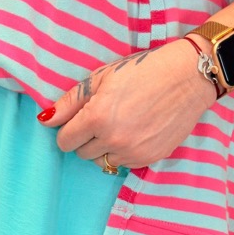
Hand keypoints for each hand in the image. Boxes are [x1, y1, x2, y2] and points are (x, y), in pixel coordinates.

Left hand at [36, 38, 218, 171]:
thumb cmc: (143, 71)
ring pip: (102, 162)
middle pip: (82, 153)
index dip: (69, 130)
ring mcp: (133, 152)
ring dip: (105, 148)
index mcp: (97, 117)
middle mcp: (113, 139)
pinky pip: (124, 163)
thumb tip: (45, 120)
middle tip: (103, 118)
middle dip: (87, 138)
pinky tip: (136, 131)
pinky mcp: (149, 159)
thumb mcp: (101, 78)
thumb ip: (70, 102)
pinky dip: (124, 152)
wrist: (188, 77)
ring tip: (121, 124)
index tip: (79, 121)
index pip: (65, 141)